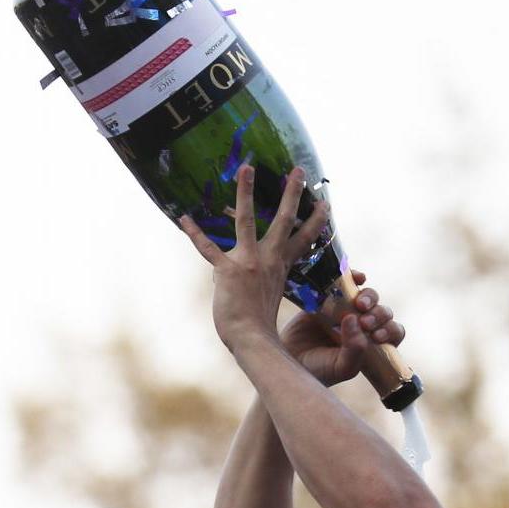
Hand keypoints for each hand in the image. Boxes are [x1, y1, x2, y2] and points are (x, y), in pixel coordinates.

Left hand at [177, 165, 330, 353]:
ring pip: (248, 220)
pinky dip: (194, 233)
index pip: (304, 240)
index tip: (325, 204)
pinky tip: (184, 218)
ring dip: (246, 192)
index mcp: (281, 266)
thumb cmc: (258, 326)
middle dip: (292, 193)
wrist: (252, 339)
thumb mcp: (266, 298)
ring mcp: (249, 261)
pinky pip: (207, 247)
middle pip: (284, 220)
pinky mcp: (228, 269)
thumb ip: (257, 281)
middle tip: (298, 170)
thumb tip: (232, 274)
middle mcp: (269, 259)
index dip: (316, 222)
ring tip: (247, 168)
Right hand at [282, 270, 404, 386]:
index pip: (393, 332)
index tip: (377, 336)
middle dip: (379, 314)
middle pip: (383, 312)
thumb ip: (355, 350)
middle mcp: (362, 325)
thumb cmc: (318, 370)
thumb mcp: (341, 367)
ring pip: (369, 296)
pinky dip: (355, 277)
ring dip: (370, 297)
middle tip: (365, 322)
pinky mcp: (328, 298)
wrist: (288, 360)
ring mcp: (346, 310)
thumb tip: (355, 319)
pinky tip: (357, 279)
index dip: (390, 330)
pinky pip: (347, 282)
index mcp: (372, 344)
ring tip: (358, 304)